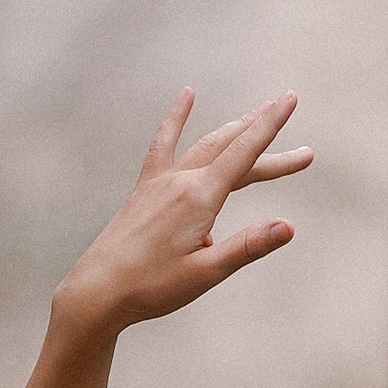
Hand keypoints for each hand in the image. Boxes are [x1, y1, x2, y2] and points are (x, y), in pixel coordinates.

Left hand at [52, 92, 309, 340]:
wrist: (97, 291)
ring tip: (255, 115)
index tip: (290, 99)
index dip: (270, 125)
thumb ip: (247, 247)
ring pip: (205, 145)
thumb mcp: (205, 273)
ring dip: (233, 128)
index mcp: (199, 198)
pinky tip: (186, 96)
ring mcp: (160, 182)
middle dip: (263, 132)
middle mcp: (180, 181)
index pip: (245, 153)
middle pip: (231, 148)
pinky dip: (176, 119)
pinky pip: (163, 144)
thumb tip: (288, 228)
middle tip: (289, 115)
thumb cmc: (150, 287)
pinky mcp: (145, 189)